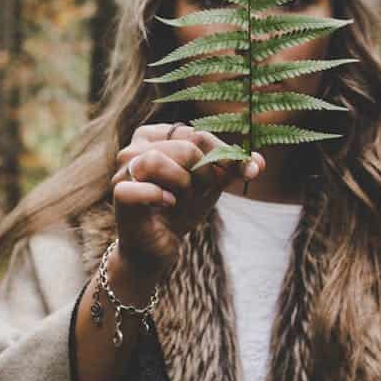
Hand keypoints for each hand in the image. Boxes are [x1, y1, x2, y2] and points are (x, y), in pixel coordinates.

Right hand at [111, 123, 264, 277]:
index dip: (224, 156)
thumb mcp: (210, 185)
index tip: (246, 172)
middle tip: (200, 194)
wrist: (158, 247)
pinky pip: (145, 188)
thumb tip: (259, 163)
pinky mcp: (120, 194)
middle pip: (184, 147)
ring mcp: (124, 170)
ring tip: (181, 200)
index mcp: (156, 136)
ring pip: (158, 160)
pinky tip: (167, 206)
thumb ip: (232, 169)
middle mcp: (135, 147)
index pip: (198, 134)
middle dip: (203, 174)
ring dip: (182, 185)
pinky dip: (161, 198)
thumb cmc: (180, 208)